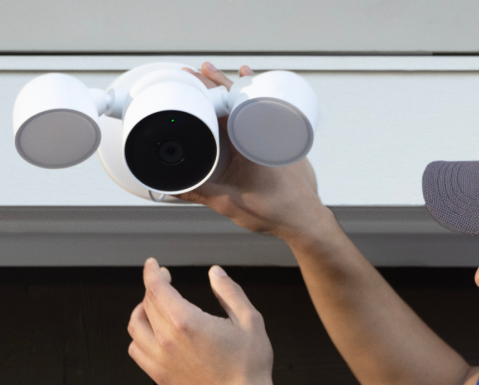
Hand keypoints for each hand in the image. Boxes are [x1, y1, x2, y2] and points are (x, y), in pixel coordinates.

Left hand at [127, 258, 273, 384]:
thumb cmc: (250, 365)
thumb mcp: (250, 321)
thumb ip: (230, 292)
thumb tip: (215, 272)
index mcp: (187, 321)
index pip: (156, 288)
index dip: (152, 272)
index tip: (154, 265)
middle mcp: (167, 340)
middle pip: (147, 304)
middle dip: (154, 288)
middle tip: (165, 282)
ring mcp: (160, 360)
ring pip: (136, 326)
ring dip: (142, 310)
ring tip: (155, 306)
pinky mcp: (160, 377)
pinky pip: (137, 350)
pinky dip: (140, 336)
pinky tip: (154, 334)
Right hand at [177, 62, 327, 243]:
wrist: (306, 221)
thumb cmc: (278, 212)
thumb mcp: (228, 203)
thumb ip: (198, 194)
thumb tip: (172, 188)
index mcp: (251, 142)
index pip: (225, 104)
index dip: (206, 88)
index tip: (192, 75)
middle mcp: (268, 134)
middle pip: (238, 99)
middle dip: (217, 83)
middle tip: (199, 70)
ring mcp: (277, 139)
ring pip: (252, 106)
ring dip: (235, 92)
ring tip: (219, 77)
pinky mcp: (283, 147)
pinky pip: (266, 118)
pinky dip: (254, 106)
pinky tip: (249, 97)